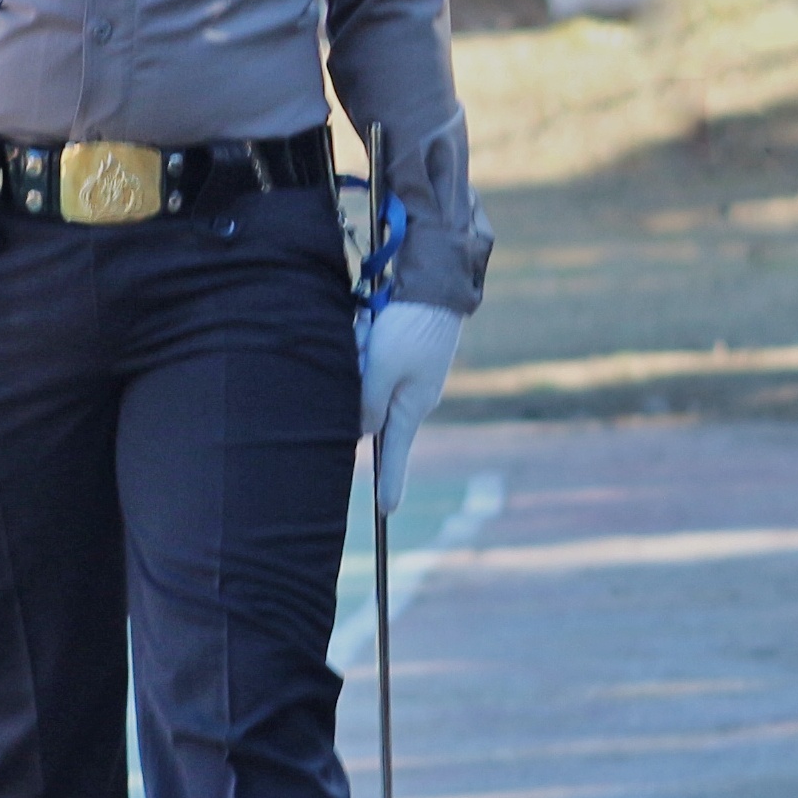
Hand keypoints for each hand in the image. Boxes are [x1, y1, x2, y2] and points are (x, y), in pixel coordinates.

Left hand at [358, 300, 463, 515]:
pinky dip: (368, 340)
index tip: (387, 511)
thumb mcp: (382, 368)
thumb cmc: (409, 327)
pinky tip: (374, 322)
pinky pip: (374, 357)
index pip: (395, 452)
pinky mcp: (404, 354)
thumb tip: (363, 430)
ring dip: (363, 352)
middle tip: (368, 344)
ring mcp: (409, 376)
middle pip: (369, 405)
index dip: (390, 482)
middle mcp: (413, 397)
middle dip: (361, 377)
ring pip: (367, 378)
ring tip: (373, 328)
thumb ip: (368, 403)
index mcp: (412, 406)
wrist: (436, 285)